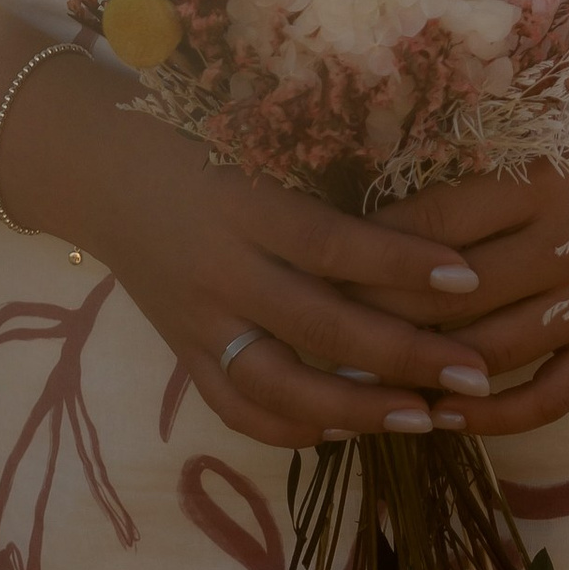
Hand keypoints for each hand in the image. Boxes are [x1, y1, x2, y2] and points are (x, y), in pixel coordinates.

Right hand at [6, 53, 491, 451]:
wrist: (95, 171)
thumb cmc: (195, 138)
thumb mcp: (255, 145)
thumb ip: (321, 187)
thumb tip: (426, 215)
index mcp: (242, 205)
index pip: (333, 245)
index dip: (402, 265)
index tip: (469, 277)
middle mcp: (219, 270)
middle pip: (320, 327)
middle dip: (404, 356)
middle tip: (473, 372)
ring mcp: (196, 322)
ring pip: (281, 386)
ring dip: (359, 410)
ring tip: (425, 417)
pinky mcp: (182, 354)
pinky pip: (238, 407)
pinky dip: (294, 428)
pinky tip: (348, 431)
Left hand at [340, 158, 568, 439]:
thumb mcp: (525, 164)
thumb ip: (459, 200)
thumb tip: (357, 238)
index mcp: (538, 182)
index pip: (437, 222)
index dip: (375, 251)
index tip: (322, 270)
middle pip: (457, 294)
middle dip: (383, 322)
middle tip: (322, 341)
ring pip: (493, 350)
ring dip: (427, 374)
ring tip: (365, 387)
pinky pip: (548, 398)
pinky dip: (493, 415)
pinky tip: (444, 417)